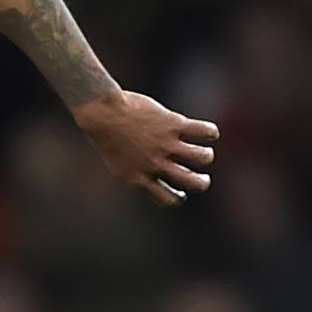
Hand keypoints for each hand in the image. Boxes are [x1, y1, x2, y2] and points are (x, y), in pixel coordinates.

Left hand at [74, 90, 219, 206]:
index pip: (168, 199)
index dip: (178, 197)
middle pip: (192, 182)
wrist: (101, 112)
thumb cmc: (107, 135)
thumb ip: (138, 173)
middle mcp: (155, 165)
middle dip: (202, 182)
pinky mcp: (174, 124)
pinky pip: (205, 131)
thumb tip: (154, 180)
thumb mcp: (117, 162)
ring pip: (202, 157)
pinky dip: (211, 132)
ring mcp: (166, 145)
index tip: (181, 191)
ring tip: (203, 152)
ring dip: (206, 156)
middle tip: (202, 178)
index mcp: (139, 179)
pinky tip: (208, 132)